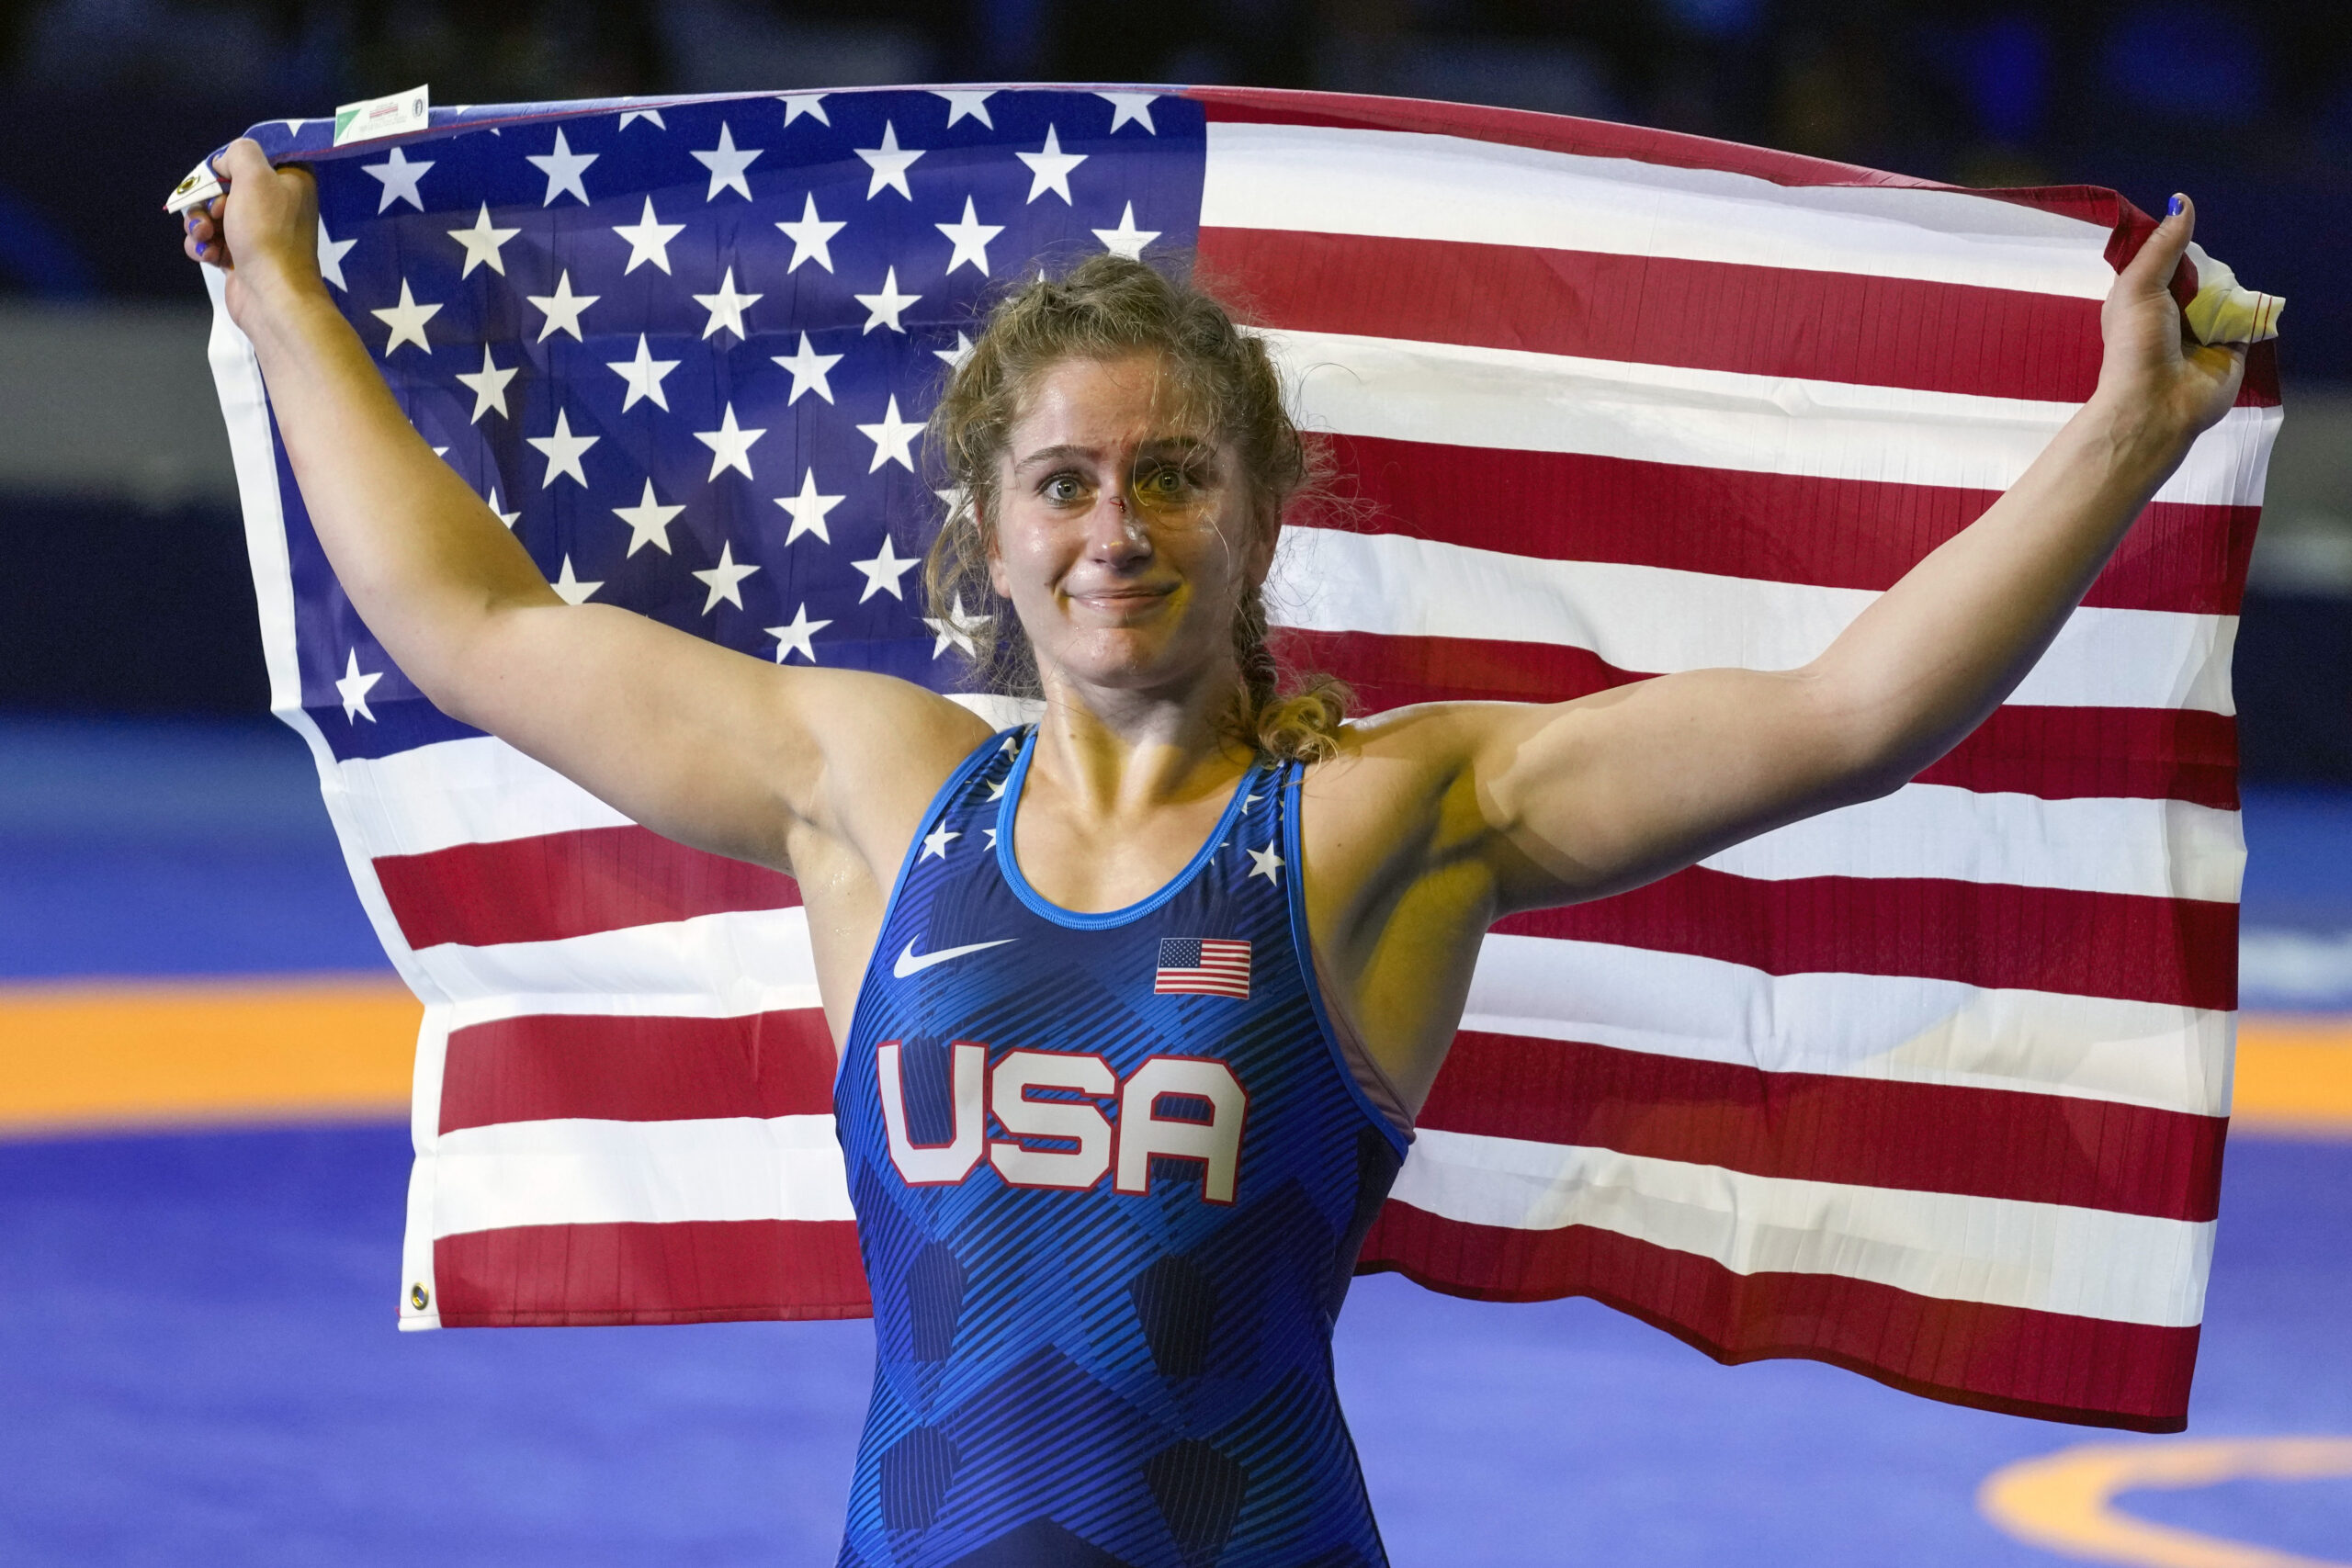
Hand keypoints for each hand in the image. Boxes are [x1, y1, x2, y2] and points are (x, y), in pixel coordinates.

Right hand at [179, 139, 325, 321]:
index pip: (254, 159)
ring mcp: (259, 233)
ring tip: (205, 236)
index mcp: (292, 182)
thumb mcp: (255, 176)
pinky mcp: (242, 257)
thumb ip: (240, 153)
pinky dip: (203, 246)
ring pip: (212, 214)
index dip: (231, 165)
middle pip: (226, 187)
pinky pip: (210, 241)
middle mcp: (278, 205)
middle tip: (215, 213)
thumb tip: (224, 162)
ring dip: (199, 223)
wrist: (272, 295)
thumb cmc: (267, 233)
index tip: (222, 176)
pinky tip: (208, 255)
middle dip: (208, 198)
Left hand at [2092, 194, 2245, 455]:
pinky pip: (2247, 317)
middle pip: (2201, 273)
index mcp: (2141, 298)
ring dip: (2226, 290)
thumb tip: (2181, 201)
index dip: (2174, 248)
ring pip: (2226, 291)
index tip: (2182, 236)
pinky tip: (2239, 309)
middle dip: (2205, 270)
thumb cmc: (2137, 345)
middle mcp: (2172, 313)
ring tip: (2211, 303)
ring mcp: (2203, 329)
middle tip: (2197, 283)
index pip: (2164, 261)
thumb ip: (2162, 246)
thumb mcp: (2139, 286)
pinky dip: (2247, 310)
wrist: (2156, 403)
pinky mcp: (2231, 346)